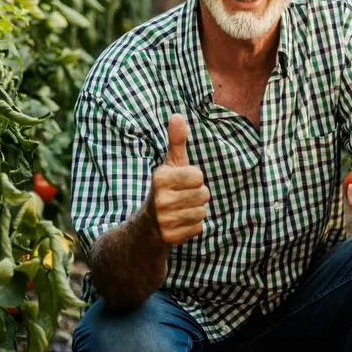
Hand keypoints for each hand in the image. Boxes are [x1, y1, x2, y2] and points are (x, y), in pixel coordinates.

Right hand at [149, 114, 207, 244]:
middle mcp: (160, 199)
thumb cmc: (165, 189)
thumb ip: (176, 141)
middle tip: (181, 198)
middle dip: (197, 196)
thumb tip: (177, 115)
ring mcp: (164, 219)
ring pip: (202, 212)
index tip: (181, 183)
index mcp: (160, 177)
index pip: (199, 175)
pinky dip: (192, 226)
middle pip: (204, 194)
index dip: (194, 179)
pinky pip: (198, 228)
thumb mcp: (170, 164)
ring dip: (195, 211)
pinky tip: (179, 223)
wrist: (147, 226)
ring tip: (180, 210)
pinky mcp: (170, 237)